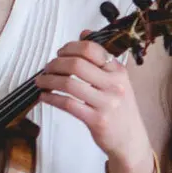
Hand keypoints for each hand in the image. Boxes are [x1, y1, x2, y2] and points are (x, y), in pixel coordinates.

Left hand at [35, 38, 152, 172]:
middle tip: (47, 68)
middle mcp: (114, 85)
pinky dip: (51, 98)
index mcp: (118, 71)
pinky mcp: (96, 120)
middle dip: (55, 63)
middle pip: (77, 64)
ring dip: (49, 80)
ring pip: (69, 83)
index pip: (91, 49)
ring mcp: (106, 103)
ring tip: (41, 81)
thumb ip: (101, 58)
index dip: (70, 47)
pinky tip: (45, 97)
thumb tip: (85, 33)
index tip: (60, 52)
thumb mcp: (117, 81)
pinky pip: (67, 104)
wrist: (130, 140)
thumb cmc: (120, 109)